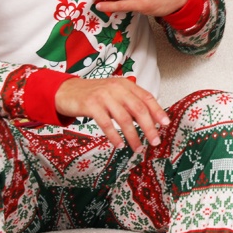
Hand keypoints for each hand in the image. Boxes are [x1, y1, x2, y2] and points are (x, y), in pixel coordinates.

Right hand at [54, 76, 169, 150]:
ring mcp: (103, 96)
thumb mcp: (115, 94)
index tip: (166, 124)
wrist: (66, 91)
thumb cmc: (94, 95)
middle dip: (149, 127)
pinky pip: (106, 124)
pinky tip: (119, 145)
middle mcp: (117, 88)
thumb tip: (150, 120)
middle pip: (138, 110)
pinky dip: (115, 136)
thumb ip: (130, 103)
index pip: (146, 97)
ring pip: (124, 119)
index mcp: (126, 85)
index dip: (158, 111)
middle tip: (155, 141)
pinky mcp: (91, 105)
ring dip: (133, 136)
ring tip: (138, 147)